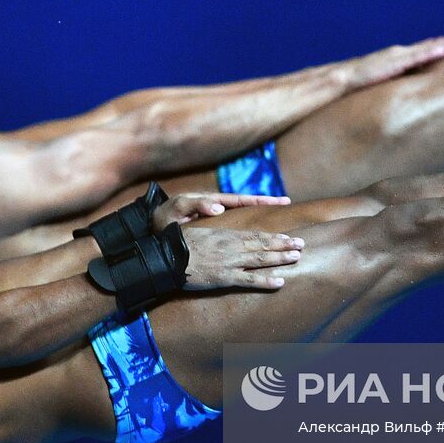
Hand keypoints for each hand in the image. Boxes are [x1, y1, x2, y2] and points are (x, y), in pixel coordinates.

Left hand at [151, 192, 290, 231]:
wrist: (154, 225)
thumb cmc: (166, 217)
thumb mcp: (179, 208)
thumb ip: (197, 204)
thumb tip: (218, 207)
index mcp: (214, 203)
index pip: (242, 199)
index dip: (261, 199)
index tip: (279, 199)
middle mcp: (219, 210)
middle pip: (249, 207)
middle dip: (269, 207)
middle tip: (289, 205)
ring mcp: (218, 222)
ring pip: (245, 222)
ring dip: (262, 225)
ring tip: (282, 228)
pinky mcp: (214, 234)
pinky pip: (235, 234)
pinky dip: (248, 238)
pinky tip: (261, 244)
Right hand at [179, 226, 304, 289]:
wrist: (168, 256)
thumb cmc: (181, 244)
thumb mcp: (202, 233)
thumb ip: (218, 236)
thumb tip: (228, 238)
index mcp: (227, 235)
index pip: (256, 235)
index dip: (274, 237)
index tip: (289, 237)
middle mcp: (233, 246)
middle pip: (263, 245)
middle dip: (284, 245)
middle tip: (301, 245)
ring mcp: (230, 262)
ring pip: (261, 259)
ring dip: (280, 258)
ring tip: (297, 257)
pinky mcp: (225, 277)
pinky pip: (249, 279)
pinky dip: (266, 281)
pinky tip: (280, 282)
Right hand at [337, 32, 443, 89]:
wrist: (344, 78)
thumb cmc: (360, 83)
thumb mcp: (381, 81)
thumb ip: (394, 82)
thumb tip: (403, 93)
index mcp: (397, 58)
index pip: (422, 50)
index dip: (438, 45)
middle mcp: (400, 53)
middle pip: (428, 45)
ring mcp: (399, 56)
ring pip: (427, 48)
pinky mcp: (396, 63)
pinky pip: (418, 57)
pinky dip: (432, 52)